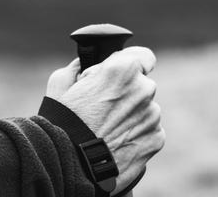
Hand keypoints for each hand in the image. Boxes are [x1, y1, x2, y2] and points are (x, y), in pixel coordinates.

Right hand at [45, 47, 164, 193]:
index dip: (132, 63)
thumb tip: (85, 65)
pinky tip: (115, 141)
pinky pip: (148, 130)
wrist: (72, 163)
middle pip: (142, 85)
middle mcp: (144, 90)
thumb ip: (79, 67)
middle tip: (103, 107)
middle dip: (126, 92)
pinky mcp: (156, 138)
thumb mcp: (61, 83)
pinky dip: (135, 134)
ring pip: (145, 109)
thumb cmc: (62, 120)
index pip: (144, 56)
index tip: (122, 73)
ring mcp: (153, 115)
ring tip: (106, 129)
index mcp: (122, 70)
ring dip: (130, 114)